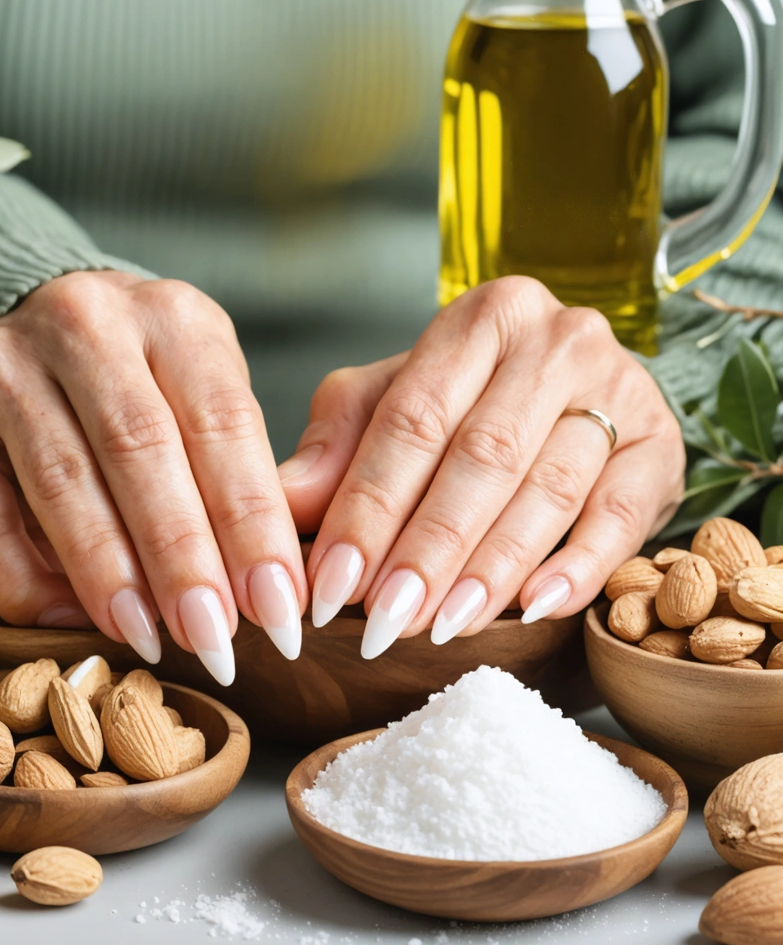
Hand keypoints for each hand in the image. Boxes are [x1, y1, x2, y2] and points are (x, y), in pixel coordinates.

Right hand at [0, 270, 306, 683]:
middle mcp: (84, 323)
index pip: (222, 422)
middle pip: (140, 449)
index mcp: (172, 315)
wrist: (40, 336)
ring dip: (110, 577)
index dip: (253, 523)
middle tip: (216, 639)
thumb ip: (239, 472)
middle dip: (182, 557)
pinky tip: (74, 622)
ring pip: (62, 483)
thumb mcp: (208, 396)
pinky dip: (31, 581)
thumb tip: (266, 590)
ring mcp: (2, 366)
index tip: (278, 607)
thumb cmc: (150, 385)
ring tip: (150, 640)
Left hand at [278, 276, 684, 657]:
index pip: (412, 420)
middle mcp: (554, 341)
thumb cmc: (465, 398)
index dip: (368, 506)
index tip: (330, 582)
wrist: (569, 385)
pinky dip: (576, 567)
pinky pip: (620, 515)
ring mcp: (618, 389)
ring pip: (546, 489)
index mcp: (479, 319)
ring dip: (490, 568)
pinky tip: (533, 608)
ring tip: (441, 625)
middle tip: (383, 620)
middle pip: (481, 457)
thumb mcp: (391, 401)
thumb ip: (339, 444)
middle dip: (427, 548)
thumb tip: (284, 502)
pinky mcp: (659, 445)